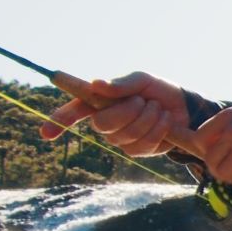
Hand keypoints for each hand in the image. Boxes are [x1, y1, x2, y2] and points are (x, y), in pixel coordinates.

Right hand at [39, 72, 191, 156]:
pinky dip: (157, 130)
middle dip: (126, 111)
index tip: (46, 133)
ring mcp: (119, 139)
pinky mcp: (137, 151)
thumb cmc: (158, 89)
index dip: (59, 121)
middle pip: (101, 124)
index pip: (73, 111)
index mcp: (99, 101)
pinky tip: (164, 122)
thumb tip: (95, 85)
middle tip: (143, 100)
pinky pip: (142, 145)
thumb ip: (120, 83)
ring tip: (157, 108)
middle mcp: (105, 122)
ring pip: (124, 135)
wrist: (185, 107)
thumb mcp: (142, 80)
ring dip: (147, 118)